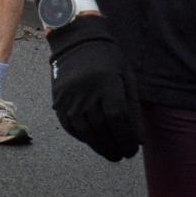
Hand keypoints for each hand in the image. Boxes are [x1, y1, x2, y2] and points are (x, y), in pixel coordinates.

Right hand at [47, 16, 142, 161]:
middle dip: (114, 146)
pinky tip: (92, 141)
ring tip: (110, 153)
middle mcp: (85, 91)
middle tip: (122, 156)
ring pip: (84, 130)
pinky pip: (69, 125)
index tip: (132, 150)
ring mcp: (69, 96)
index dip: (126, 138)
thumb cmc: (108, 59)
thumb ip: (132, 107)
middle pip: (101, 127)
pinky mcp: (58, 99)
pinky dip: (81, 137)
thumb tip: (137, 138)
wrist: (76, 40)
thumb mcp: (126, 77)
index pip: (117, 118)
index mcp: (106, 83)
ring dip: (98, 146)